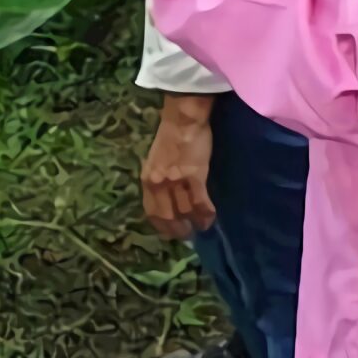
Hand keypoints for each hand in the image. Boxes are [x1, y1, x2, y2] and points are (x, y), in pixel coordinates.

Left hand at [140, 93, 217, 240]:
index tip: (170, 233)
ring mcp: (176, 182)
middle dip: (177, 230)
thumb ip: (158, 178)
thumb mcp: (155, 160)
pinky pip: (200, 202)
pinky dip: (206, 214)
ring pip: (184, 212)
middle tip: (187, 237)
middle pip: (167, 216)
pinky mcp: (194, 178)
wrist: (183, 121)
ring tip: (200, 230)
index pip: (151, 211)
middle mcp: (159, 185)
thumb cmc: (171, 136)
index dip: (161, 226)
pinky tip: (210, 219)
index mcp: (147, 180)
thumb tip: (166, 193)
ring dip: (193, 224)